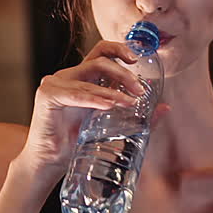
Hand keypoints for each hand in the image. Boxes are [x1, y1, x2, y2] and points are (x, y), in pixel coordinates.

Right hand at [17, 40, 164, 177]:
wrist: (50, 163)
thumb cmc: (75, 144)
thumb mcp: (108, 126)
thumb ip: (134, 115)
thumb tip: (165, 107)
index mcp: (82, 78)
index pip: (101, 52)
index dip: (119, 49)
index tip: (137, 59)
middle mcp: (68, 76)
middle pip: (100, 60)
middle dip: (124, 73)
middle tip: (140, 90)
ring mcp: (56, 83)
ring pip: (91, 75)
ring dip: (113, 89)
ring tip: (130, 102)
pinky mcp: (47, 95)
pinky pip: (76, 93)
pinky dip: (94, 98)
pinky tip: (109, 105)